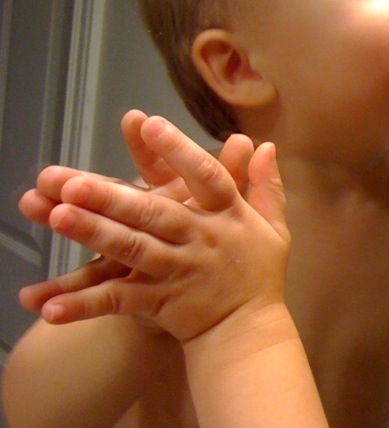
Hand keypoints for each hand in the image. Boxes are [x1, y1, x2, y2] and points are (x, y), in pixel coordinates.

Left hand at [20, 117, 288, 342]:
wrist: (249, 330)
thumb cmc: (259, 272)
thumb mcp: (274, 227)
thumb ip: (268, 185)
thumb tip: (266, 145)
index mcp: (228, 214)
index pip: (206, 177)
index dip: (179, 151)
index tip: (150, 124)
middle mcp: (200, 238)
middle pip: (154, 213)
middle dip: (114, 197)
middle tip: (72, 181)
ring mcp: (177, 270)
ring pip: (132, 249)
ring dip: (94, 233)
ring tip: (57, 215)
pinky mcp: (159, 301)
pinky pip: (120, 300)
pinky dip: (85, 305)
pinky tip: (49, 307)